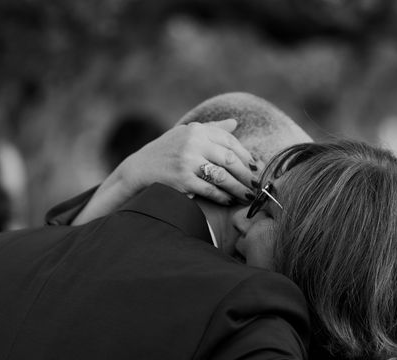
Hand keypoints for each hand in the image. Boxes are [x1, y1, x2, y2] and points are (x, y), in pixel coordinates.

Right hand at [115, 119, 257, 204]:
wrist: (140, 168)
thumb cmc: (167, 151)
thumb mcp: (186, 134)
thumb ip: (211, 128)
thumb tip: (235, 123)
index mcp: (196, 130)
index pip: (229, 141)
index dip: (245, 155)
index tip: (255, 167)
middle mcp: (192, 143)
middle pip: (229, 159)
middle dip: (246, 174)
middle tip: (256, 184)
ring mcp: (187, 162)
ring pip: (222, 177)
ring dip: (238, 188)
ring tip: (247, 195)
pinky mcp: (183, 180)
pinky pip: (210, 190)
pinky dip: (222, 196)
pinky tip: (229, 200)